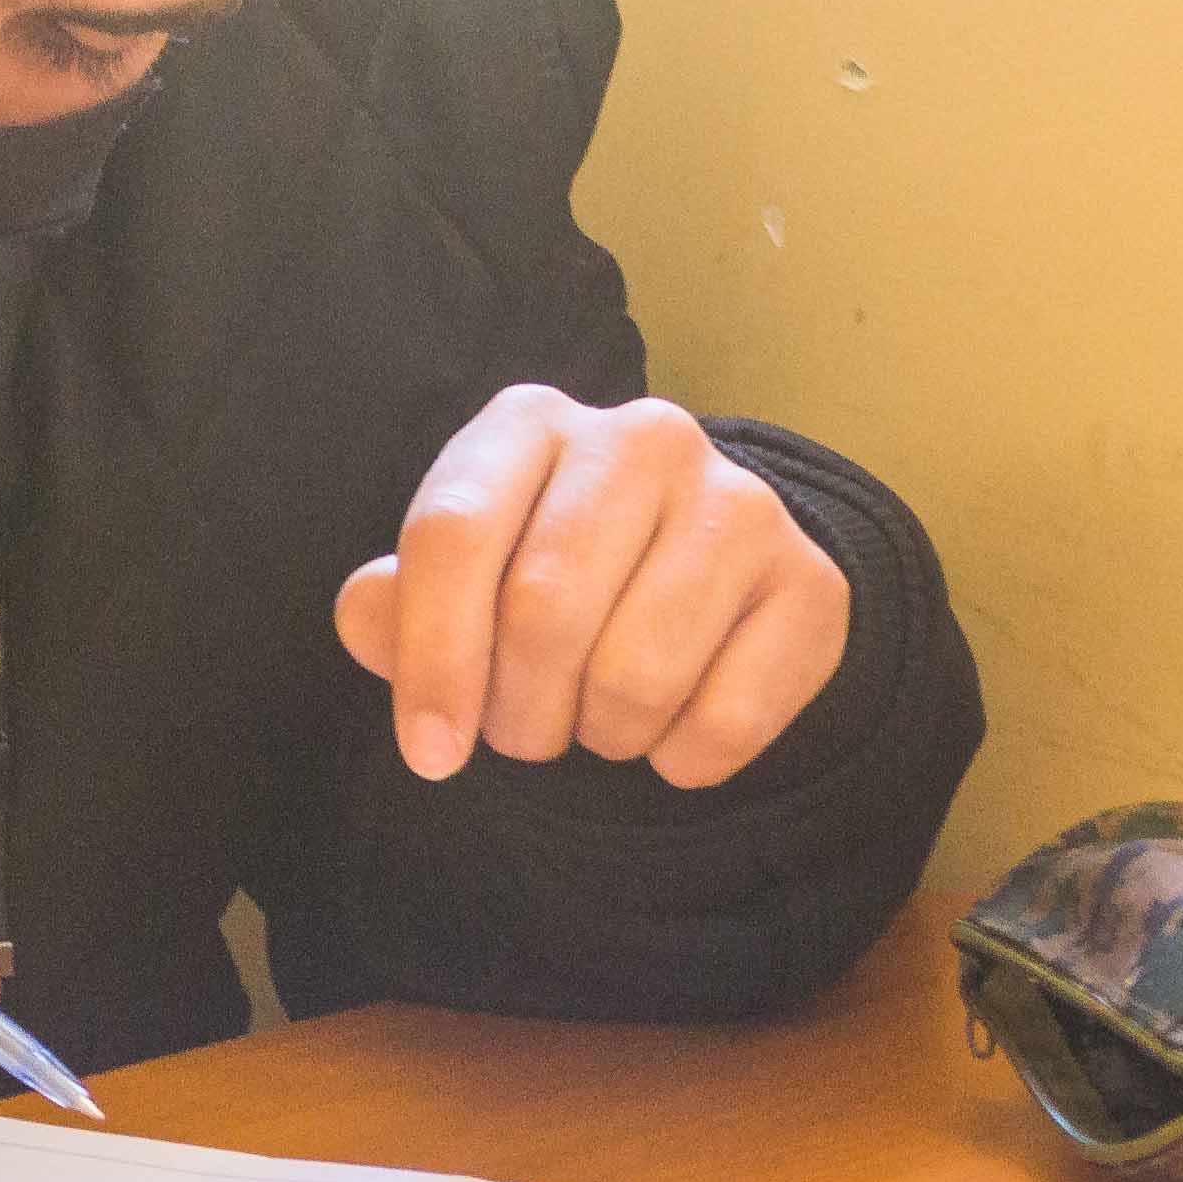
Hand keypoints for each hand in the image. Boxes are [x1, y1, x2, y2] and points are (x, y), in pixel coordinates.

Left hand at [333, 387, 848, 790]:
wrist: (699, 577)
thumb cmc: (546, 578)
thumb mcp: (460, 583)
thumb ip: (395, 604)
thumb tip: (370, 612)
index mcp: (530, 422)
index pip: (453, 534)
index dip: (432, 659)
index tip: (430, 753)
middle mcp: (642, 436)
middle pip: (543, 610)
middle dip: (519, 712)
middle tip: (527, 732)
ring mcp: (738, 500)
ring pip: (636, 674)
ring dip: (602, 736)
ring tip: (600, 717)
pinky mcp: (812, 581)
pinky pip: (726, 721)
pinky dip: (682, 759)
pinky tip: (676, 725)